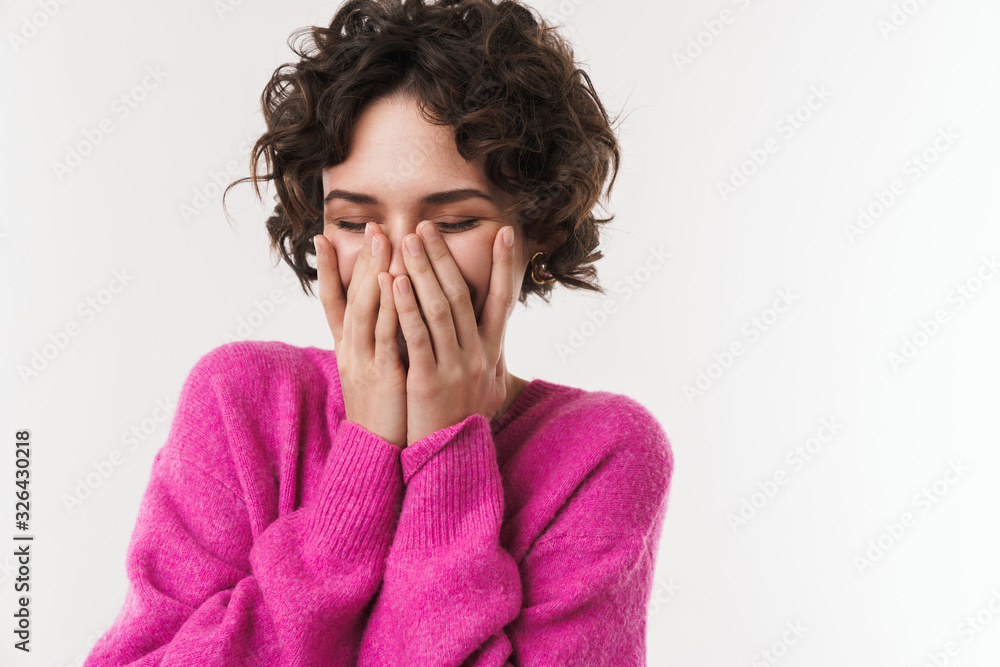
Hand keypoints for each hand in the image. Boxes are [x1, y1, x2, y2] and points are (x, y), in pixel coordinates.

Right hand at [315, 223, 406, 447]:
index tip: (323, 238)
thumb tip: (384, 317)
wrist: (378, 452)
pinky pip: (387, 333)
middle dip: (363, 260)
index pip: (332, 301)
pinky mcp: (383, 373)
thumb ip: (377, 343)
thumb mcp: (373, 371)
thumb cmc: (383, 411)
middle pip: (354, 296)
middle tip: (371, 226)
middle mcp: (351, 350)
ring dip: (377, 271)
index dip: (327, 270)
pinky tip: (397, 281)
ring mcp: (365, 360)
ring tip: (385, 240)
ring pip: (368, 308)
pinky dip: (391, 305)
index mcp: (347, 348)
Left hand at [390, 221, 517, 445]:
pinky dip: (404, 306)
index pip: (502, 299)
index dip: (504, 265)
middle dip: (443, 257)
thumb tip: (495, 331)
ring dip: (421, 271)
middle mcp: (477, 355)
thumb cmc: (465, 418)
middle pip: (461, 295)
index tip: (504, 231)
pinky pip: (415, 337)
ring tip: (405, 241)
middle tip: (425, 227)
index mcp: (491, 352)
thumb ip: (489, 355)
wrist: (450, 460)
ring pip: (439, 309)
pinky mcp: (428, 381)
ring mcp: (454, 367)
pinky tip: (391, 282)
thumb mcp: (488, 386)